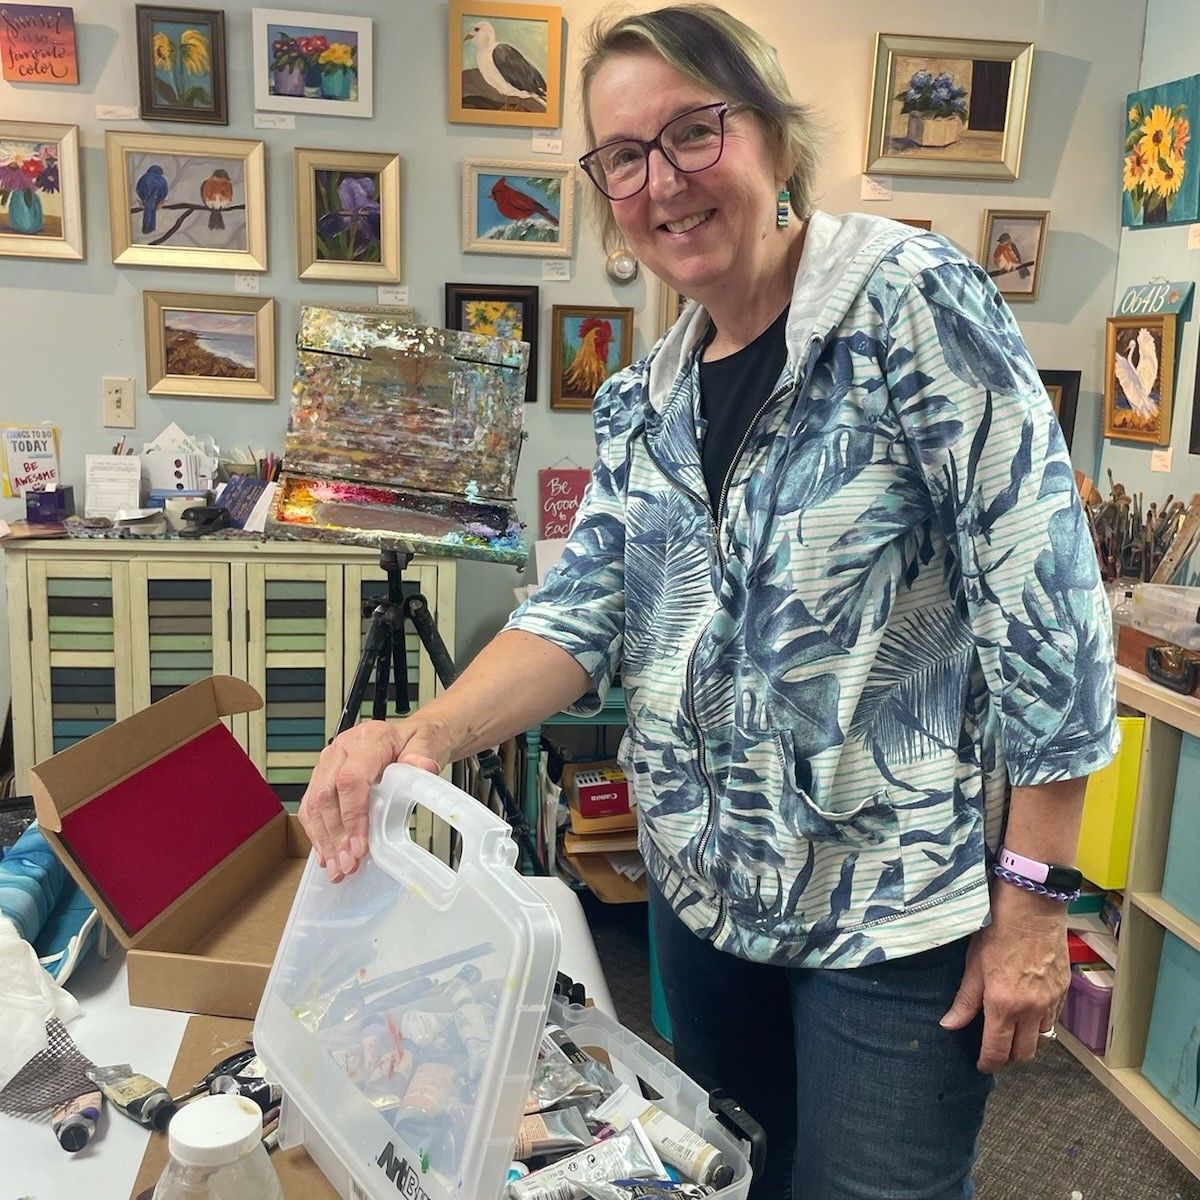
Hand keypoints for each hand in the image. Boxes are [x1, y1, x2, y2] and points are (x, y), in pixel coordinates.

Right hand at [298, 717, 451, 882]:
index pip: (350, 780)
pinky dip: (317, 833)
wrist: (408, 736)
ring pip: (314, 804)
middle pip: (326, 795)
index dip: (353, 815)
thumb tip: (424, 768)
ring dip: (324, 840)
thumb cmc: (415, 740)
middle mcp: (342, 749)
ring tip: (337, 867)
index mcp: (367, 740)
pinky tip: (327, 854)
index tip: (360, 844)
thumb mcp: (427, 742)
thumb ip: (423, 756)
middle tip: (347, 864)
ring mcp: (328, 763)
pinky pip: (311, 806)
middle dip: (335, 836)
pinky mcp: (322, 776)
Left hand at [939, 880, 1069, 1071]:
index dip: (988, 1063)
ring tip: (1011, 1030)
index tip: (981, 1065)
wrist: (1033, 907)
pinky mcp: (1064, 990)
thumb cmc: (997, 930)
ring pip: (1042, 1038)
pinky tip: (1029, 1010)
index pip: (998, 1051)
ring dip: (1027, 1040)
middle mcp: (1032, 1010)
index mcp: (1004, 1005)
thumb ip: (964, 1000)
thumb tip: (948, 1025)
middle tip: (995, 1050)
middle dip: (1008, 1058)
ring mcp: (1052, 1001)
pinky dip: (1041, 1022)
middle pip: (1024, 1053)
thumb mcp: (973, 964)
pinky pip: (1053, 1019)